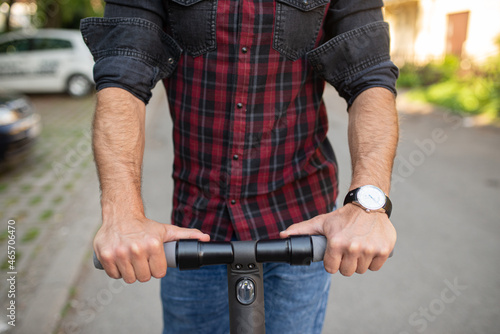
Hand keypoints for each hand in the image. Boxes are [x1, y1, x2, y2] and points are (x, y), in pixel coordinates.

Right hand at [94, 217, 209, 282]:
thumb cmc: (145, 226)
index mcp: (153, 244)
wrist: (120, 215)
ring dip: (131, 272)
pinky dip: (117, 271)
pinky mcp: (105, 256)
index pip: (159, 273)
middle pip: (144, 277)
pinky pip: (114, 275)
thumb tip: (206, 238)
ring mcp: (119, 253)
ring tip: (131, 260)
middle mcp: (136, 249)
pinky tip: (120, 260)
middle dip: (144, 271)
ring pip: (129, 278)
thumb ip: (187, 235)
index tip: (154, 262)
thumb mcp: (167, 230)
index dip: (157, 269)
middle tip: (142, 261)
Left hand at [280, 204, 395, 275]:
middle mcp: (353, 247)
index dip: (332, 262)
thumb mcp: (321, 222)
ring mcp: (370, 249)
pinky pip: (375, 267)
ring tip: (357, 247)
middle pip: (346, 272)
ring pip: (361, 270)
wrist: (368, 204)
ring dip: (359, 262)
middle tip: (347, 250)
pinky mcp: (384, 250)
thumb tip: (282, 236)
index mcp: (336, 243)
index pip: (331, 268)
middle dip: (345, 263)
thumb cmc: (343, 216)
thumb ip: (302, 230)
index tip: (335, 254)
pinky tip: (369, 249)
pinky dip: (373, 261)